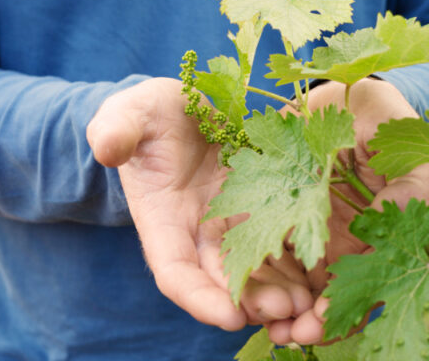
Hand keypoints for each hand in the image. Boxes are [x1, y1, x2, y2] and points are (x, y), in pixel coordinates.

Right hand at [87, 77, 312, 330]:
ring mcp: (230, 223)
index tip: (228, 317)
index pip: (174, 271)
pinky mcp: (258, 208)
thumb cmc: (148, 115)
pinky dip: (297, 263)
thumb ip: (116, 130)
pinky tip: (322, 273)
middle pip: (222, 281)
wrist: (177, 111)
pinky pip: (279, 242)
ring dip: (280, 292)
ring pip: (255, 270)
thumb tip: (107, 148)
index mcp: (162, 219)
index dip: (198, 297)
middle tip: (286, 311)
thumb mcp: (128, 114)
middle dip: (251, 302)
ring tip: (310, 303)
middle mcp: (197, 232)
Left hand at [265, 79, 428, 344]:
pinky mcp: (275, 212)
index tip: (319, 320)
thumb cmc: (375, 118)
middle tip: (286, 334)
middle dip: (307, 317)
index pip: (362, 281)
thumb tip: (391, 223)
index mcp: (374, 232)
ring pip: (293, 277)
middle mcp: (340, 239)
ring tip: (258, 319)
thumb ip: (405, 186)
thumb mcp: (397, 145)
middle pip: (326, 291)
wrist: (332, 101)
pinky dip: (252, 268)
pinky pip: (262, 246)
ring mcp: (306, 228)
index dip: (343, 306)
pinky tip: (237, 283)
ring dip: (276, 302)